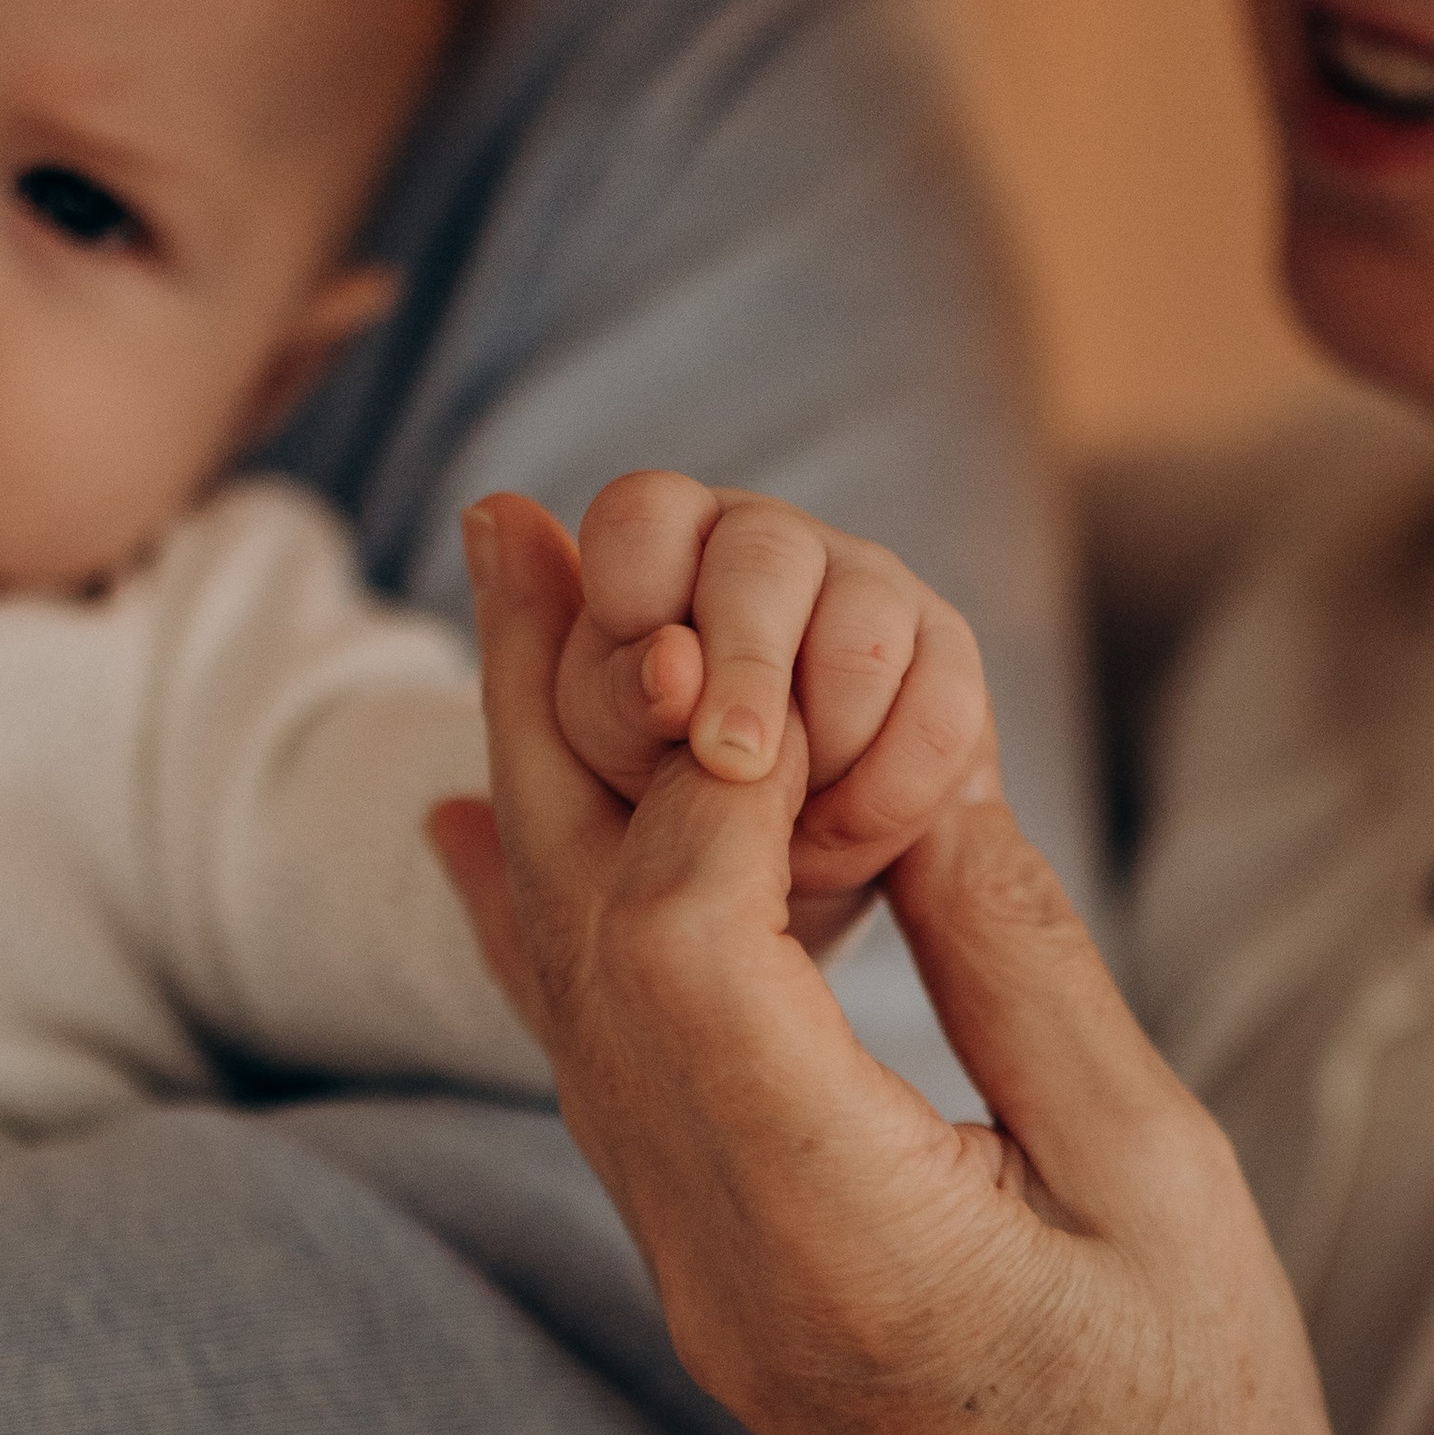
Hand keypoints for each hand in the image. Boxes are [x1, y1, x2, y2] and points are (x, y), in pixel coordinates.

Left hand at [438, 493, 1397, 1434]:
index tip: (735, 634)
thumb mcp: (1156, 1183)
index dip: (699, 768)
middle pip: (579, 944)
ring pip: (567, 995)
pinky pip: (594, 1073)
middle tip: (509, 522)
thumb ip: (1024, 972)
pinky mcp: (716, 1280)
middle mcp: (718, 1254)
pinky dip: (543, 929)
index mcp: (840, 1235)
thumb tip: (926, 777)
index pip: (690, 955)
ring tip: (508, 611)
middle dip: (546, 716)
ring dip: (538, 790)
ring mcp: (697, 1277)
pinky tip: (484, 832)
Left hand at [545, 473, 990, 945]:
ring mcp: (864, 595)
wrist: (751, 920)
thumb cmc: (639, 822)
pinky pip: (942, 709)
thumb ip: (534, 653)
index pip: (644, 515)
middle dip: (746, 670)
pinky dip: (889, 793)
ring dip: (819, 755)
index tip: (656, 686)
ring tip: (781, 840)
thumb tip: (489, 514)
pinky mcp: (944, 666)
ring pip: (858, 634)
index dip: (643, 591)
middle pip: (762, 555)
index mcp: (653, 547)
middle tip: (733, 765)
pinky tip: (848, 835)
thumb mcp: (569, 760)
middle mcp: (760, 550)